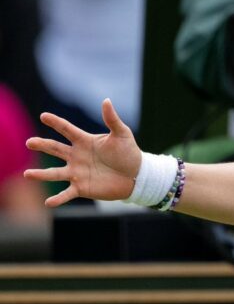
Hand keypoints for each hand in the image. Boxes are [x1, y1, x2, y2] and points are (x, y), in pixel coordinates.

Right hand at [24, 99, 140, 206]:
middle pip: (55, 149)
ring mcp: (77, 172)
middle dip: (42, 145)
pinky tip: (48, 203)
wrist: (136, 175)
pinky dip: (58, 199)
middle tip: (29, 142)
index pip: (67, 129)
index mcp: (84, 141)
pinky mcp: (81, 188)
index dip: (56, 122)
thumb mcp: (122, 134)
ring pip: (55, 172)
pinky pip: (66, 193)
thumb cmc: (128, 153)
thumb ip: (112, 119)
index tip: (44, 116)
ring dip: (41, 174)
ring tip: (27, 174)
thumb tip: (106, 101)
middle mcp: (76, 156)